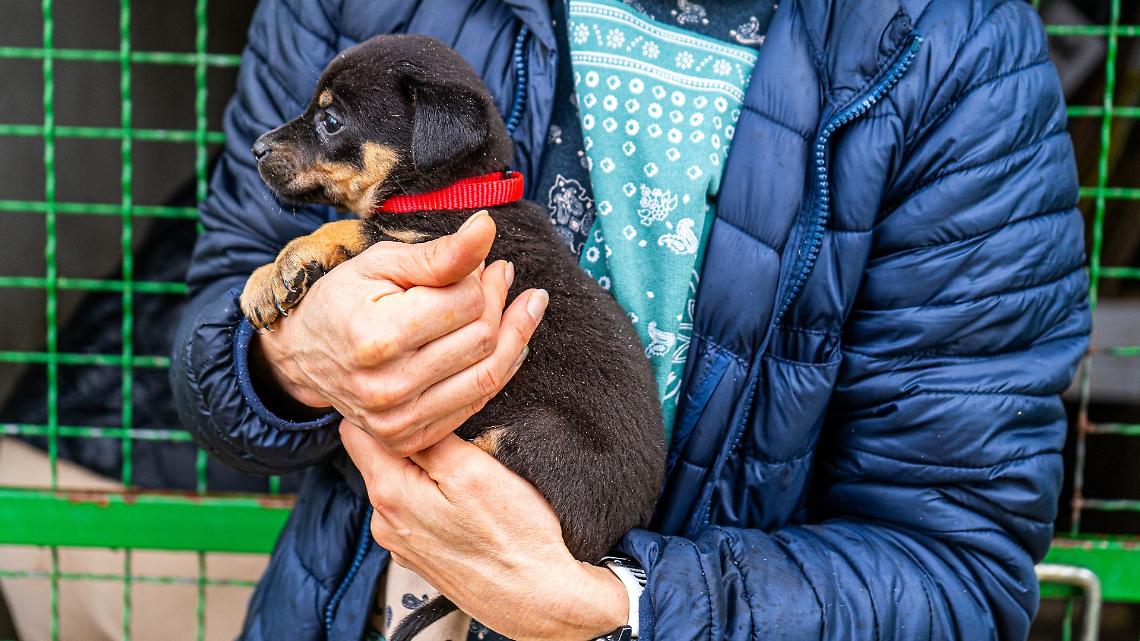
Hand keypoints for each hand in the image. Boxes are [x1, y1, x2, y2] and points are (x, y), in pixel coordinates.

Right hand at [253, 211, 548, 454]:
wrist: (304, 354)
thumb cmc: (344, 299)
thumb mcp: (383, 263)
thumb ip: (440, 254)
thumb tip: (487, 227)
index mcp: (378, 337)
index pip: (467, 305)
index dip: (480, 280)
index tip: (480, 266)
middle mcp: (389, 386)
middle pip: (481, 339)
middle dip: (498, 302)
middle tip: (499, 277)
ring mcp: (399, 419)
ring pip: (489, 375)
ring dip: (514, 335)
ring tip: (524, 305)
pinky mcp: (409, 437)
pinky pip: (476, 403)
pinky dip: (499, 369)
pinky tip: (507, 341)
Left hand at [341, 423, 628, 640]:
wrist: (537, 599)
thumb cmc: (513, 537)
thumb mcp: (472, 470)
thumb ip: (427, 438)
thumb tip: (397, 411)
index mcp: (389, 494)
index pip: (354, 430)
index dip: (382, 406)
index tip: (413, 397)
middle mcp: (385, 521)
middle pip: (378, 456)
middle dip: (409, 437)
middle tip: (455, 431)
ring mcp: (401, 542)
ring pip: (399, 482)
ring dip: (425, 468)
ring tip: (467, 467)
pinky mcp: (422, 554)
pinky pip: (416, 508)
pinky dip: (435, 496)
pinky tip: (468, 501)